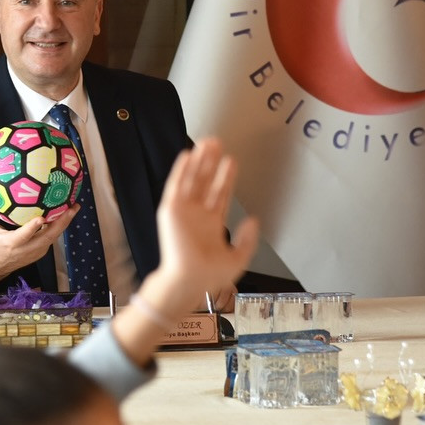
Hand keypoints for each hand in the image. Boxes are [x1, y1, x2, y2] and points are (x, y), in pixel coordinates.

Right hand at [0, 195, 75, 288]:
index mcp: (11, 244)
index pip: (24, 236)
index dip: (33, 228)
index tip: (41, 218)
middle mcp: (26, 249)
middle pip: (47, 237)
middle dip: (61, 223)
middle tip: (72, 207)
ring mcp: (36, 252)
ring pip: (53, 237)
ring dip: (64, 223)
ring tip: (74, 207)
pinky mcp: (41, 252)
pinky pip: (52, 238)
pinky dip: (59, 227)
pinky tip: (66, 213)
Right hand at [146, 138, 258, 318]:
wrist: (189, 281)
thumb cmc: (210, 276)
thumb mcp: (238, 258)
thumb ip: (247, 239)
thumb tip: (254, 220)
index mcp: (211, 224)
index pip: (219, 194)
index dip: (225, 177)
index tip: (231, 161)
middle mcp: (197, 215)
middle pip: (205, 182)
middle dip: (211, 163)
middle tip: (217, 143)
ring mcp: (183, 211)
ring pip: (192, 179)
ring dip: (198, 161)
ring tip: (206, 143)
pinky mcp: (170, 210)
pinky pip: (175, 185)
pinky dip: (181, 170)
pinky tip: (187, 155)